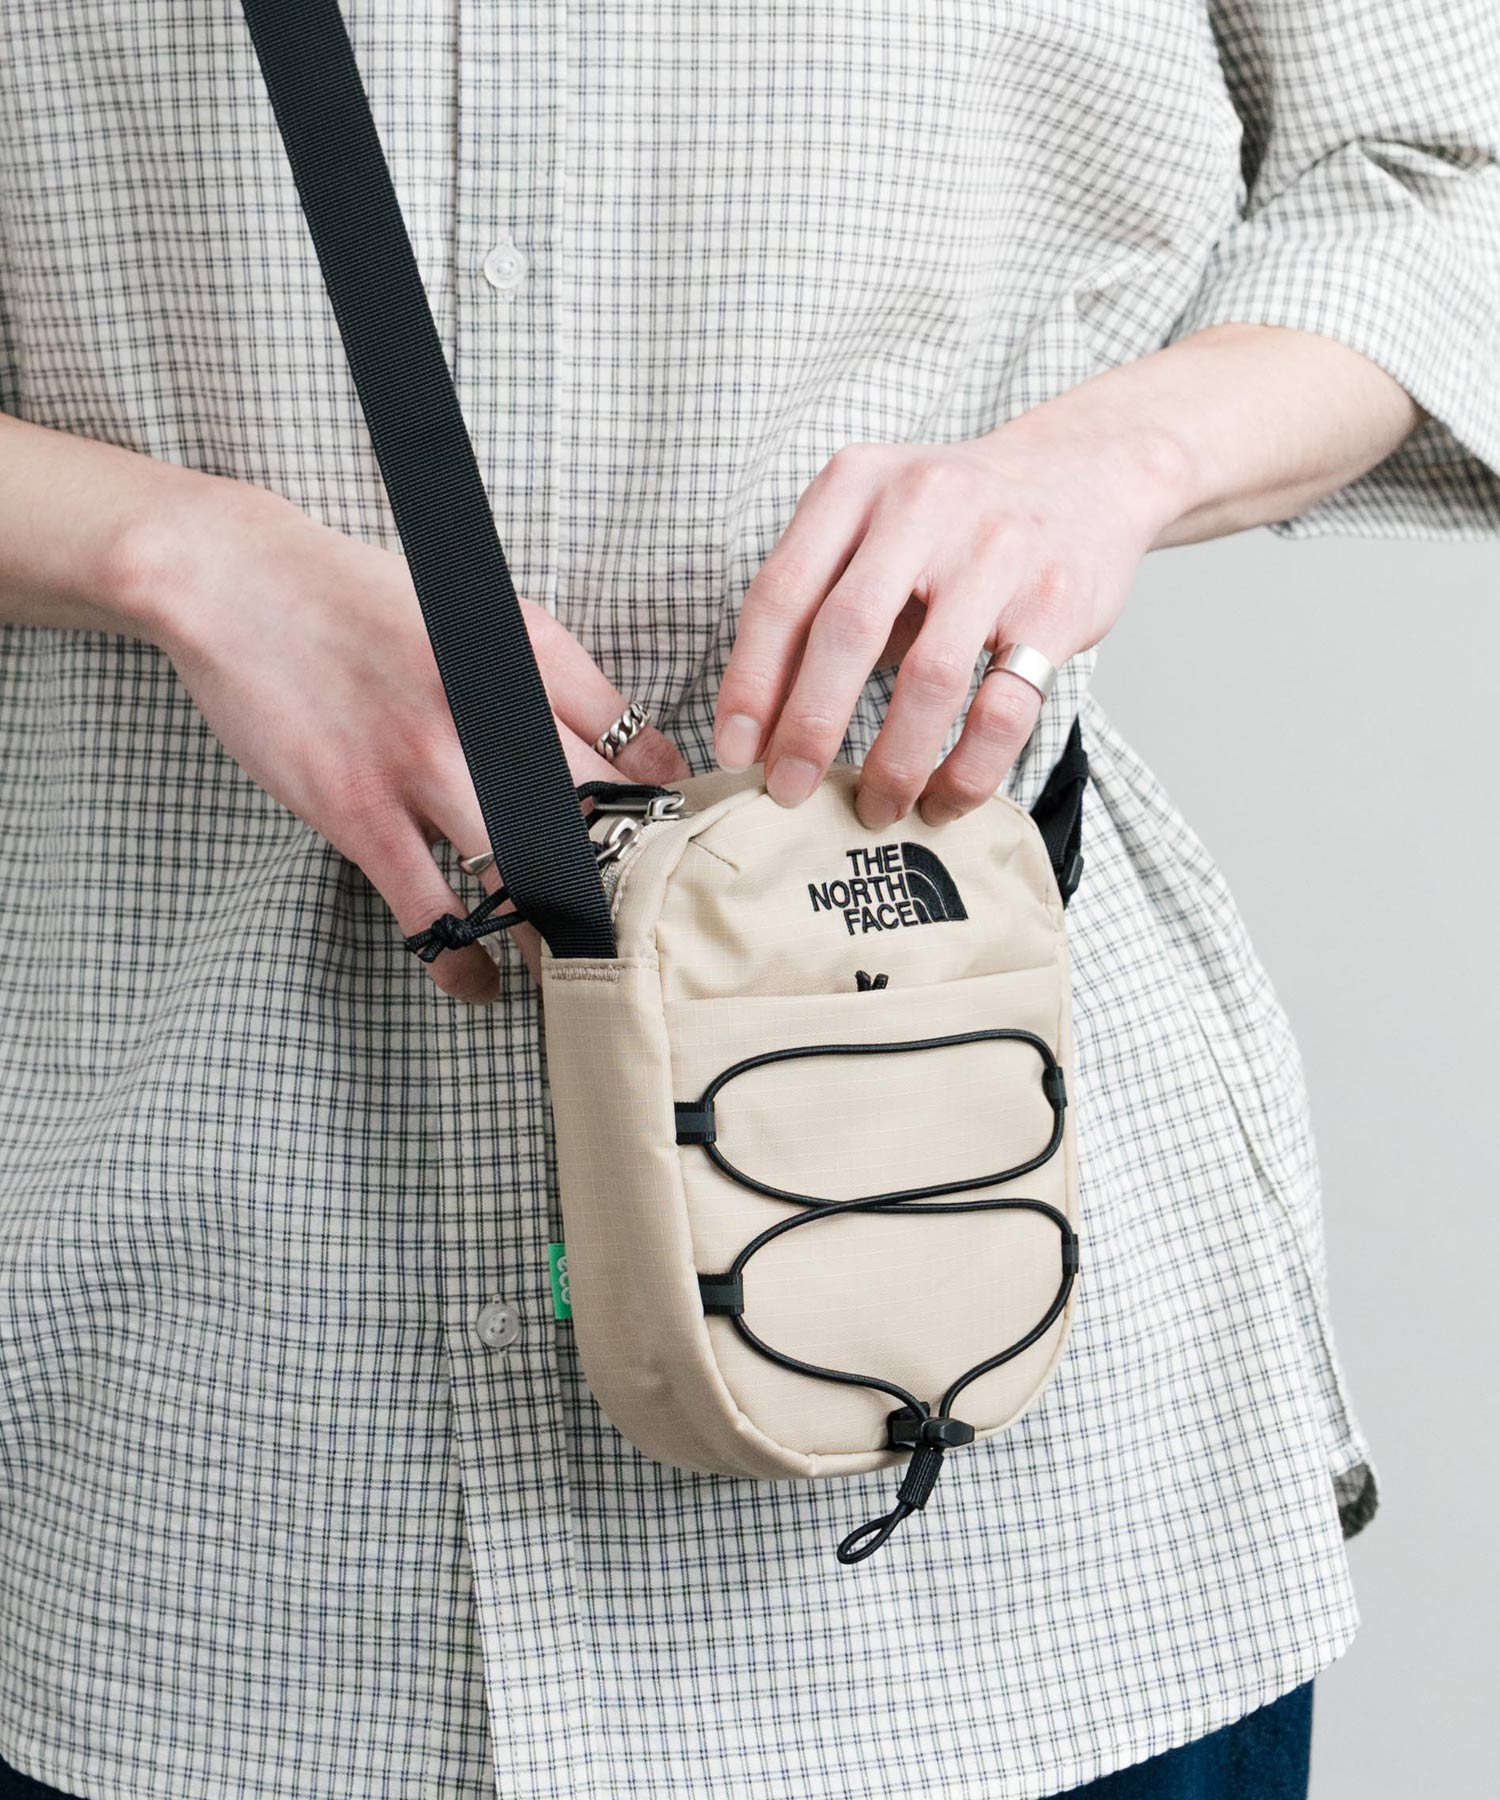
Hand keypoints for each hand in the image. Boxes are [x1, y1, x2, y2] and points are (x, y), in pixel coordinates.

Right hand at [121, 477, 686, 1000]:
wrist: (241, 582)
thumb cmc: (370, 602)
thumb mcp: (490, 616)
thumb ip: (573, 686)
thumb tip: (652, 762)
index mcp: (530, 663)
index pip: (630, 755)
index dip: (667, 820)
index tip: (681, 866)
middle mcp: (490, 716)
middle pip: (590, 825)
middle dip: (626, 892)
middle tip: (642, 939)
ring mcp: (423, 768)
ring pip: (522, 875)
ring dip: (557, 938)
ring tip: (579, 977)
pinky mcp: (358, 811)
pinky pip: (427, 909)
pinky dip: (461, 959)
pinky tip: (481, 983)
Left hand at [714, 402, 1185, 828]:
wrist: (1084, 473)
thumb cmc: (953, 523)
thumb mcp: (872, 530)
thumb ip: (817, 605)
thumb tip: (759, 726)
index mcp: (855, 484)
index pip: (781, 592)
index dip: (750, 682)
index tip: (735, 751)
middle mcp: (922, 504)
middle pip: (846, 633)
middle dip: (808, 729)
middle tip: (789, 791)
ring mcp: (996, 550)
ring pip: (929, 680)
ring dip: (893, 763)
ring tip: (874, 808)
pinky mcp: (1056, 603)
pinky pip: (1004, 708)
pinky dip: (968, 771)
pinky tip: (944, 800)